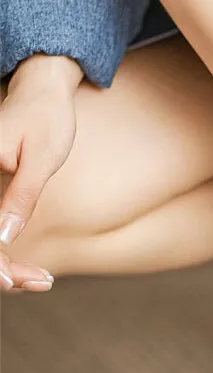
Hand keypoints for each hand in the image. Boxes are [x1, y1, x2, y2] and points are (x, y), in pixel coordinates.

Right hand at [0, 55, 81, 291]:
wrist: (43, 90)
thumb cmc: (47, 119)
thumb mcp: (41, 159)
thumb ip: (21, 196)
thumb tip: (3, 237)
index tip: (14, 281)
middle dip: (0, 270)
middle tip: (42, 282)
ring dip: (3, 267)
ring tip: (42, 280)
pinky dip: (4, 255)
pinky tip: (30, 271)